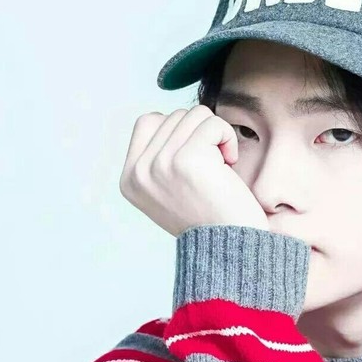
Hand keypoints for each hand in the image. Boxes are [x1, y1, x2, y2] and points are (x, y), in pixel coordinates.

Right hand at [119, 105, 269, 237]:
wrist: (231, 247)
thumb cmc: (210, 216)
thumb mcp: (169, 189)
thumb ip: (159, 156)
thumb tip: (168, 117)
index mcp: (129, 179)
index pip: (147, 121)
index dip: (178, 131)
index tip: (194, 162)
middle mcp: (139, 172)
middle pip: (174, 115)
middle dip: (200, 135)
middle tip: (211, 169)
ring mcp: (160, 164)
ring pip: (195, 115)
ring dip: (216, 136)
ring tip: (221, 166)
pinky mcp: (187, 159)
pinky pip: (213, 124)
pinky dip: (228, 139)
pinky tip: (230, 164)